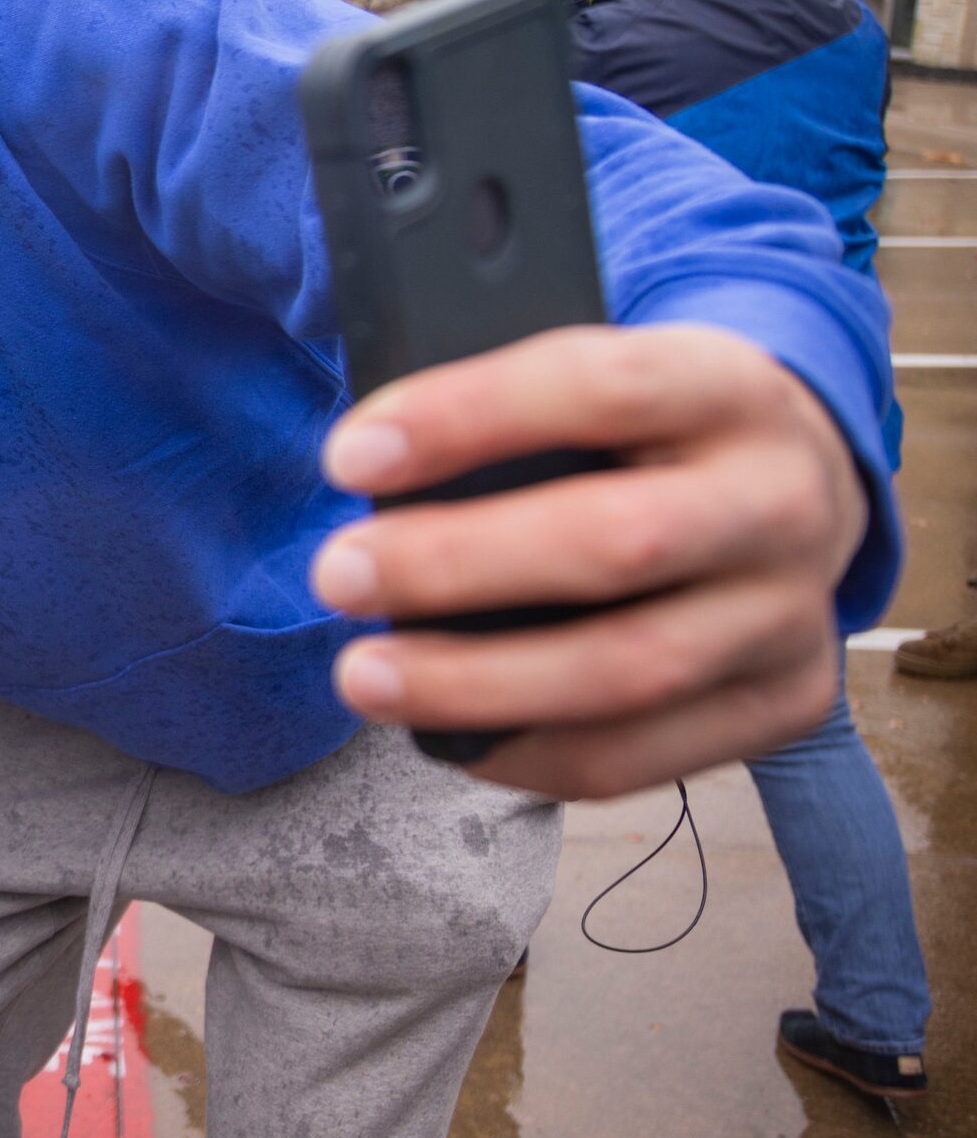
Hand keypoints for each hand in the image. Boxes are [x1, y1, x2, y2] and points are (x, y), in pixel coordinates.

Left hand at [309, 324, 866, 799]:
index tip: (348, 457)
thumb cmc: (650, 434)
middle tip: (338, 576)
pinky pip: (637, 757)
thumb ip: (513, 414)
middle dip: (455, 566)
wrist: (798, 490)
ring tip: (362, 677)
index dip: (466, 418)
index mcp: (728, 387)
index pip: (599, 384)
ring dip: (474, 684)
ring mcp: (792, 613)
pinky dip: (523, 753)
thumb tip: (373, 471)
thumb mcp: (608, 380)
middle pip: (617, 543)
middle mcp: (781, 500)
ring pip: (629, 669)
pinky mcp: (783, 703)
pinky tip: (442, 731)